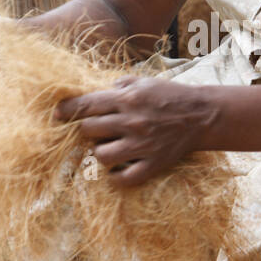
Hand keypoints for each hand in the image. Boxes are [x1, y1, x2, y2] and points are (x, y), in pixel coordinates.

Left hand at [54, 77, 216, 186]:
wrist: (202, 115)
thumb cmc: (171, 95)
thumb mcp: (144, 82)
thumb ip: (119, 86)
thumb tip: (98, 93)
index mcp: (128, 99)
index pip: (86, 105)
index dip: (67, 110)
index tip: (58, 115)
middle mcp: (132, 122)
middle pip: (89, 130)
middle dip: (88, 129)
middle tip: (96, 130)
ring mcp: (142, 145)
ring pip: (101, 155)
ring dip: (100, 151)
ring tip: (109, 147)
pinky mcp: (153, 163)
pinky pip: (124, 178)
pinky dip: (115, 177)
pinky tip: (117, 170)